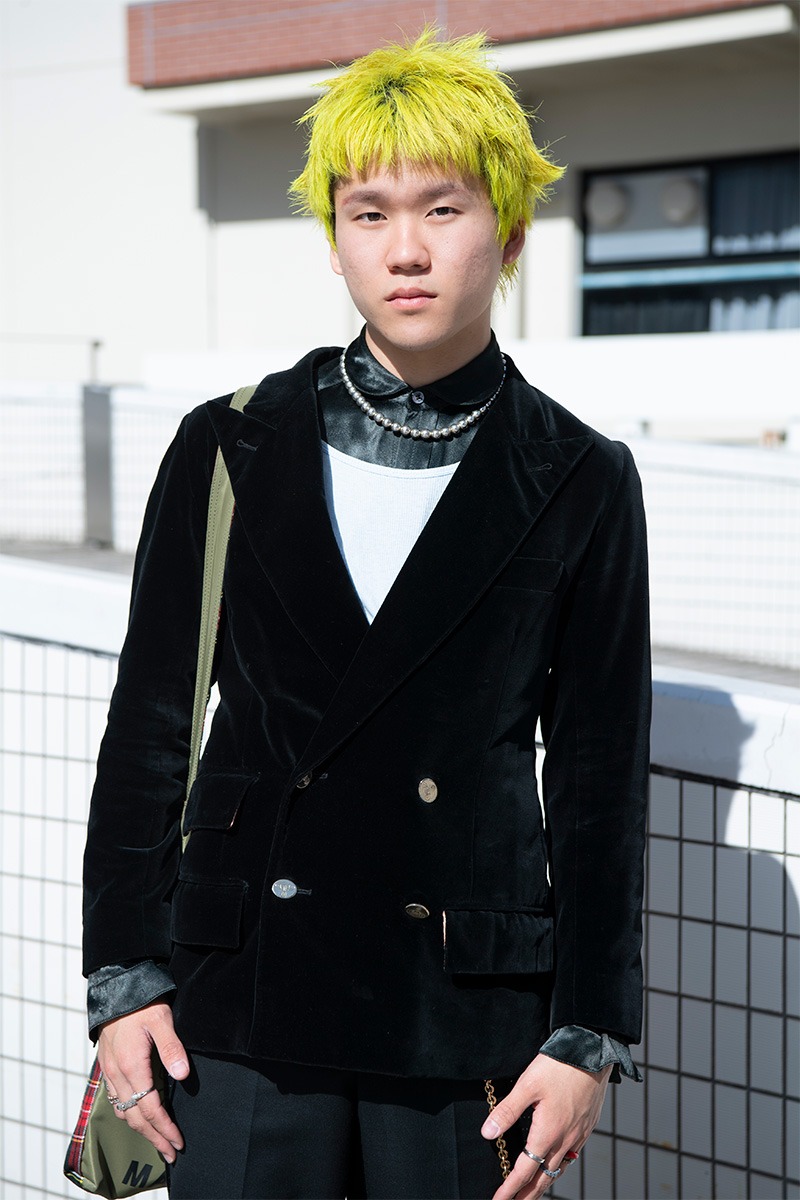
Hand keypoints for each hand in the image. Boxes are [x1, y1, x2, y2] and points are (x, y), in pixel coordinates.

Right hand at [97, 1001, 189, 1163]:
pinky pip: (115, 1100)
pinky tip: (138, 1116)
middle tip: (171, 1152)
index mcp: (132, 1066)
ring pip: (123, 1111)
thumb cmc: (141, 1002)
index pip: (150, 1108)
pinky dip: (128, 1114)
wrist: (116, 987)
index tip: (178, 1141)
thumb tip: (182, 1075)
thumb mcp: (161, 1019)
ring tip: (157, 1140)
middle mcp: (117, 1074)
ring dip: (141, 1129)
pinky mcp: (107, 1066)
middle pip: (135, 1117)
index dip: (164, 1128)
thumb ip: (172, 1047)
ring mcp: (110, 1071)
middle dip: (154, 1137)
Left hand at [481, 1053, 612, 1199]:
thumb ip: (507, 1111)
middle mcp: (566, 1139)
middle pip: (543, 1178)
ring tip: (532, 1192)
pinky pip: (572, 1156)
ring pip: (559, 1170)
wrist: (593, 1053)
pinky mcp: (587, 1126)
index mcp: (548, 1133)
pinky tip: (555, 1164)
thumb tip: (488, 1133)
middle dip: (527, 1195)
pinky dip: (559, 1168)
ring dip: (544, 1184)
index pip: (525, 1171)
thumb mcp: (527, 1085)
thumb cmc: (559, 1065)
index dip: (509, 1188)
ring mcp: (579, 1134)